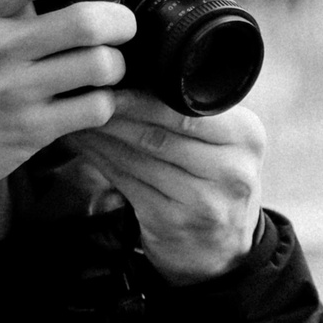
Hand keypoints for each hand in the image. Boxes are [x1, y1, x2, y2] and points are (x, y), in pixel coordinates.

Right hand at [0, 0, 133, 236]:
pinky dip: (106, 103)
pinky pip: (95, 108)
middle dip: (121, 21)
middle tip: (123, 25)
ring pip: (100, 65)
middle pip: (86, 21)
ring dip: (116, 65)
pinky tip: (94, 101)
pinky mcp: (32, 130)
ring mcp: (16, 91)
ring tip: (107, 68)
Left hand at [61, 89, 265, 282]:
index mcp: (247, 136)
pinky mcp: (174, 222)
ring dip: (101, 135)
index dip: (141, 97)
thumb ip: (193, 114)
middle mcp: (232, 169)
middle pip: (160, 134)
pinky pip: (128, 182)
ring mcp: (204, 201)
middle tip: (81, 94)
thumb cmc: (214, 180)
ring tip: (75, 115)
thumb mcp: (224, 144)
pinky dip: (101, 160)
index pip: (186, 112)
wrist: (223, 249)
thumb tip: (128, 73)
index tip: (108, 82)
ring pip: (139, 158)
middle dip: (115, 113)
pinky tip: (84, 145)